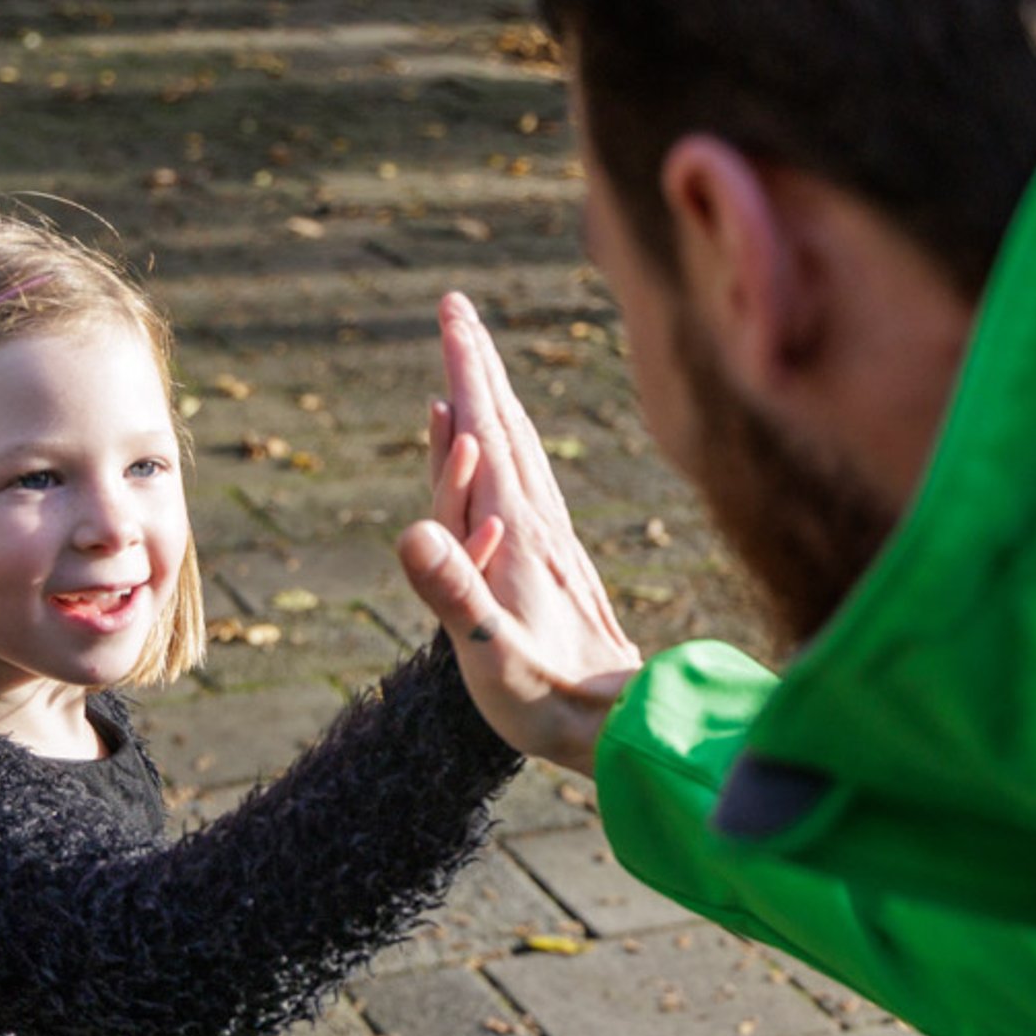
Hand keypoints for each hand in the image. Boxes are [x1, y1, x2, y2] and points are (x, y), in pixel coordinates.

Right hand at [399, 293, 641, 774]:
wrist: (624, 727)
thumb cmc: (554, 704)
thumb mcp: (495, 658)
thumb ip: (455, 596)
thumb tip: (410, 533)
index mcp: (516, 536)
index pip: (485, 436)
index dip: (467, 374)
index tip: (453, 314)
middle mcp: (536, 527)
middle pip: (503, 428)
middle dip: (476, 365)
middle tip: (454, 308)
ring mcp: (550, 542)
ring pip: (518, 452)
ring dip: (492, 401)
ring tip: (468, 362)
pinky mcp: (556, 563)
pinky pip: (526, 487)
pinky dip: (504, 451)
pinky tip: (491, 450)